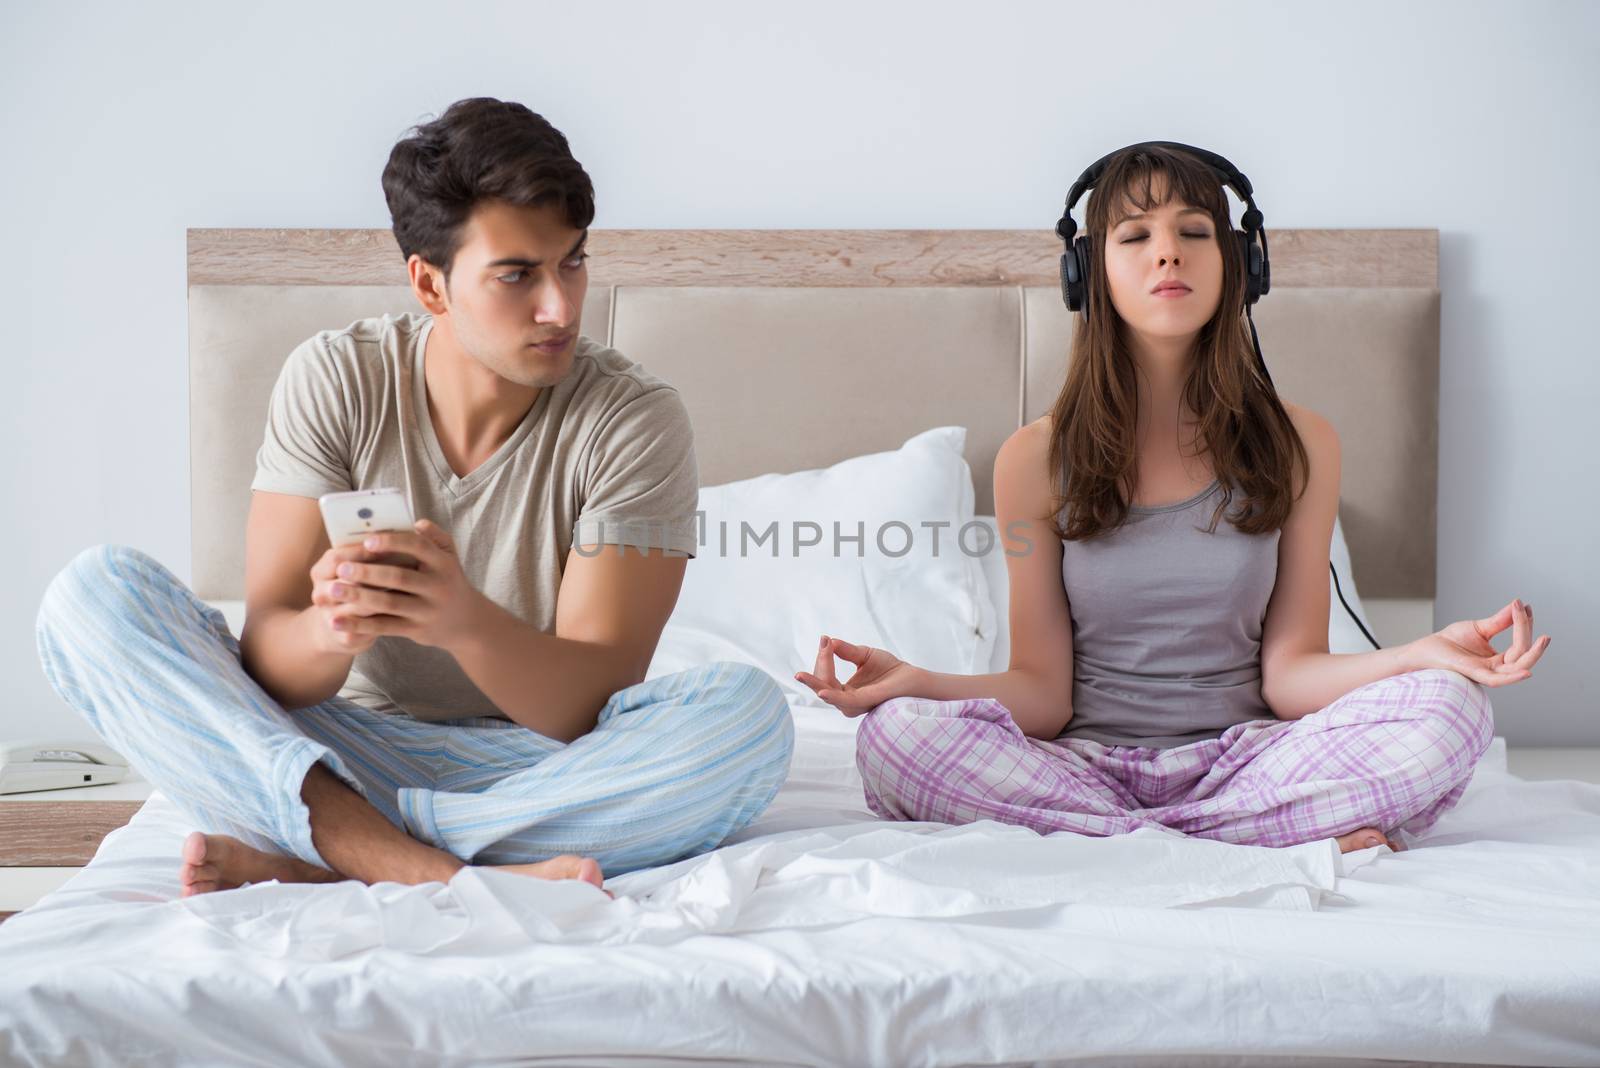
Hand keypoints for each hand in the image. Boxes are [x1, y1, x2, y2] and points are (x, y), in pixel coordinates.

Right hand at [307, 541, 409, 656]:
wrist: (346, 626)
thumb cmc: (359, 585)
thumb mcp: (360, 565)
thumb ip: (375, 549)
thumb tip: (406, 530)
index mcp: (322, 570)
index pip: (337, 558)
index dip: (363, 552)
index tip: (389, 546)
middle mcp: (321, 593)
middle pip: (346, 582)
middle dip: (376, 574)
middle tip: (405, 566)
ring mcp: (330, 616)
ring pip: (358, 606)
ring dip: (383, 596)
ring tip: (408, 588)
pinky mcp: (346, 636)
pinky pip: (366, 628)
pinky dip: (385, 619)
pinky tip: (402, 612)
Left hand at [319, 519, 490, 652]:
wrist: (468, 623)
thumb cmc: (449, 581)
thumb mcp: (450, 557)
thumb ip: (435, 537)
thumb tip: (417, 522)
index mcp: (443, 563)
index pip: (418, 547)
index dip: (393, 543)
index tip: (367, 541)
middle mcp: (438, 587)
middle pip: (399, 577)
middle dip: (368, 572)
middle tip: (341, 567)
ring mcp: (427, 610)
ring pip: (389, 603)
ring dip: (359, 596)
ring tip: (333, 590)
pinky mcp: (416, 630)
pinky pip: (384, 627)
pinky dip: (359, 624)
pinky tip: (336, 620)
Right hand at [794, 635, 919, 716]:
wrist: (912, 677)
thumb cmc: (890, 669)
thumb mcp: (863, 655)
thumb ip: (846, 650)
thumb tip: (827, 640)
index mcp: (845, 691)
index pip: (824, 677)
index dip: (822, 659)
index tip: (825, 639)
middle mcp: (847, 701)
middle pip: (821, 686)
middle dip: (817, 668)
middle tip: (822, 646)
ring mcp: (855, 704)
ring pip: (828, 694)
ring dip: (816, 682)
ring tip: (803, 674)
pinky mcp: (865, 702)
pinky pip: (844, 701)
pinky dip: (831, 696)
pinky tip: (821, 690)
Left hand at [1404, 598, 1550, 687]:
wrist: (1425, 649)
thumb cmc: (1450, 641)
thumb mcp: (1480, 627)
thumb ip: (1500, 621)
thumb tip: (1520, 605)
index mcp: (1499, 660)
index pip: (1520, 644)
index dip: (1524, 626)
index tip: (1525, 606)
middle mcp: (1496, 668)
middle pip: (1523, 657)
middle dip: (1535, 645)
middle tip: (1546, 633)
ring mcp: (1485, 673)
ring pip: (1516, 668)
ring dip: (1532, 655)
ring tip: (1543, 640)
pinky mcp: (1473, 674)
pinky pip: (1497, 680)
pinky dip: (1513, 677)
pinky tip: (1526, 671)